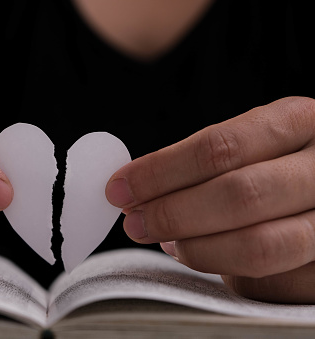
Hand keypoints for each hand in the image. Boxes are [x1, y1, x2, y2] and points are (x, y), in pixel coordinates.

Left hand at [106, 97, 314, 302]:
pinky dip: (229, 273)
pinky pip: (277, 282)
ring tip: (165, 242)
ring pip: (260, 245)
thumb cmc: (281, 164)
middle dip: (172, 214)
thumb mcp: (257, 143)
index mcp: (299, 122)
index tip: (120, 188)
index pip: (220, 147)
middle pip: (238, 195)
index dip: (160, 172)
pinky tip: (206, 256)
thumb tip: (140, 194)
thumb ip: (208, 164)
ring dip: (196, 249)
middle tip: (134, 222)